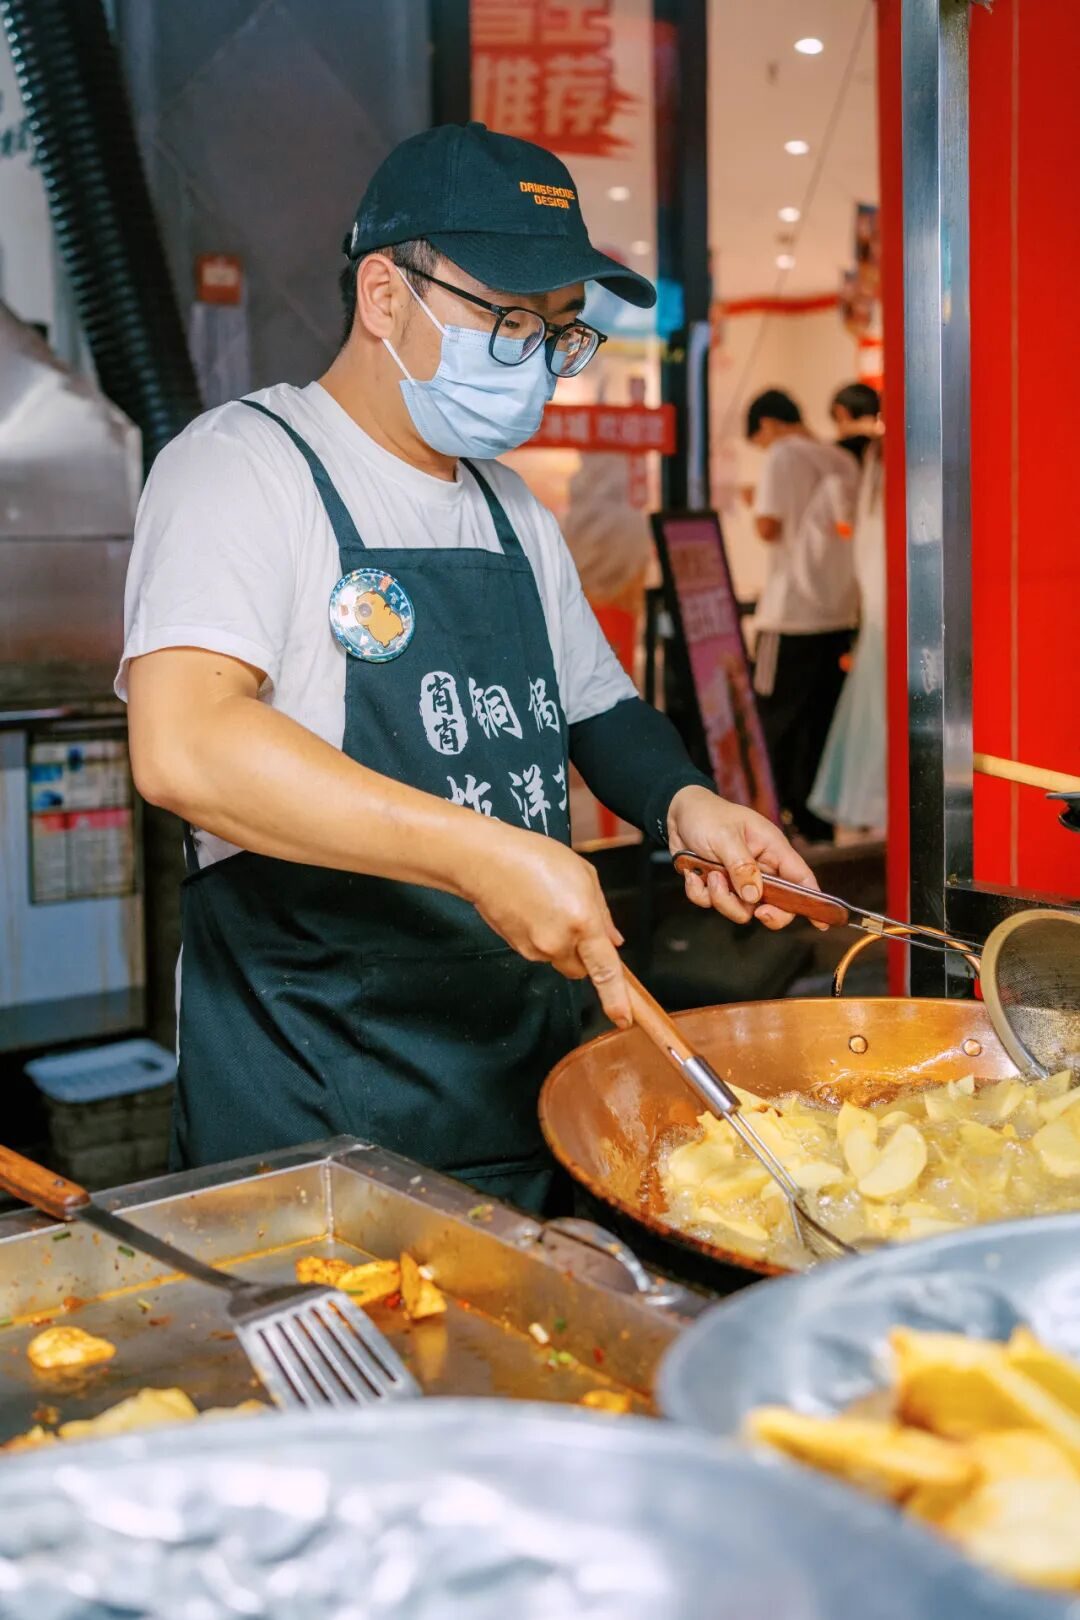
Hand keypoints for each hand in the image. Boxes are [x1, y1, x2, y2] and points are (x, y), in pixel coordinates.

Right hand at [466, 824, 631, 1028]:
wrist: (485, 861)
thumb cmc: (533, 857)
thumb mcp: (584, 874)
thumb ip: (603, 913)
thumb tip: (612, 940)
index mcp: (582, 921)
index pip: (606, 970)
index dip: (616, 998)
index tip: (624, 1019)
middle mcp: (558, 942)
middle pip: (581, 970)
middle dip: (584, 955)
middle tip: (576, 921)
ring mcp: (534, 949)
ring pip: (559, 959)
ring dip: (561, 943)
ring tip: (548, 905)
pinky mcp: (517, 949)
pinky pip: (540, 951)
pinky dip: (542, 937)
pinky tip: (534, 910)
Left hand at [667, 785, 819, 928]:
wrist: (676, 813)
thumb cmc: (707, 815)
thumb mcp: (725, 837)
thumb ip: (742, 866)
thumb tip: (755, 897)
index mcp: (772, 850)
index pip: (801, 878)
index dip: (814, 901)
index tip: (821, 922)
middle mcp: (760, 868)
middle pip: (776, 905)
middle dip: (763, 911)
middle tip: (755, 909)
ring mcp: (738, 880)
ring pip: (741, 909)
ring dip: (722, 898)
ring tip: (710, 875)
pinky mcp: (718, 886)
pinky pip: (713, 904)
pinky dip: (700, 893)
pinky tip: (693, 873)